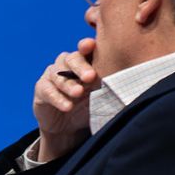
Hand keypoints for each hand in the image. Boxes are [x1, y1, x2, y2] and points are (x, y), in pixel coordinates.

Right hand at [30, 37, 99, 161]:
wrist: (69, 129)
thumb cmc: (90, 107)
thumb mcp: (103, 95)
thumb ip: (111, 84)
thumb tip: (132, 79)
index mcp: (85, 62)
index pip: (85, 49)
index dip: (86, 46)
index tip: (90, 46)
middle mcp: (67, 64)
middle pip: (71, 58)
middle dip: (80, 66)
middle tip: (90, 76)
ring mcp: (52, 75)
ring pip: (57, 73)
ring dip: (68, 84)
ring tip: (78, 93)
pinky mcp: (41, 89)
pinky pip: (47, 90)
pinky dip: (57, 98)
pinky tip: (67, 106)